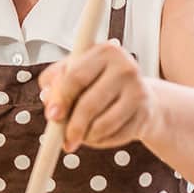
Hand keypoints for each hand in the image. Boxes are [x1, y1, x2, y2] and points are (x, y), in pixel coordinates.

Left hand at [39, 40, 158, 152]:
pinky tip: (96, 135)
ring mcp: (139, 91)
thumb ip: (55, 80)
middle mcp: (125, 68)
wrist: (139, 94)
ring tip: (79, 135)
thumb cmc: (100, 81)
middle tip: (64, 139)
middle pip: (89, 104)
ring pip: (103, 124)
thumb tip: (47, 98)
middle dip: (72, 126)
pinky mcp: (145, 114)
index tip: (52, 115)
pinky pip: (116, 136)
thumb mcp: (75, 70)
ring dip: (86, 136)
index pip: (76, 77)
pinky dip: (101, 140)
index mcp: (105, 51)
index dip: (60, 98)